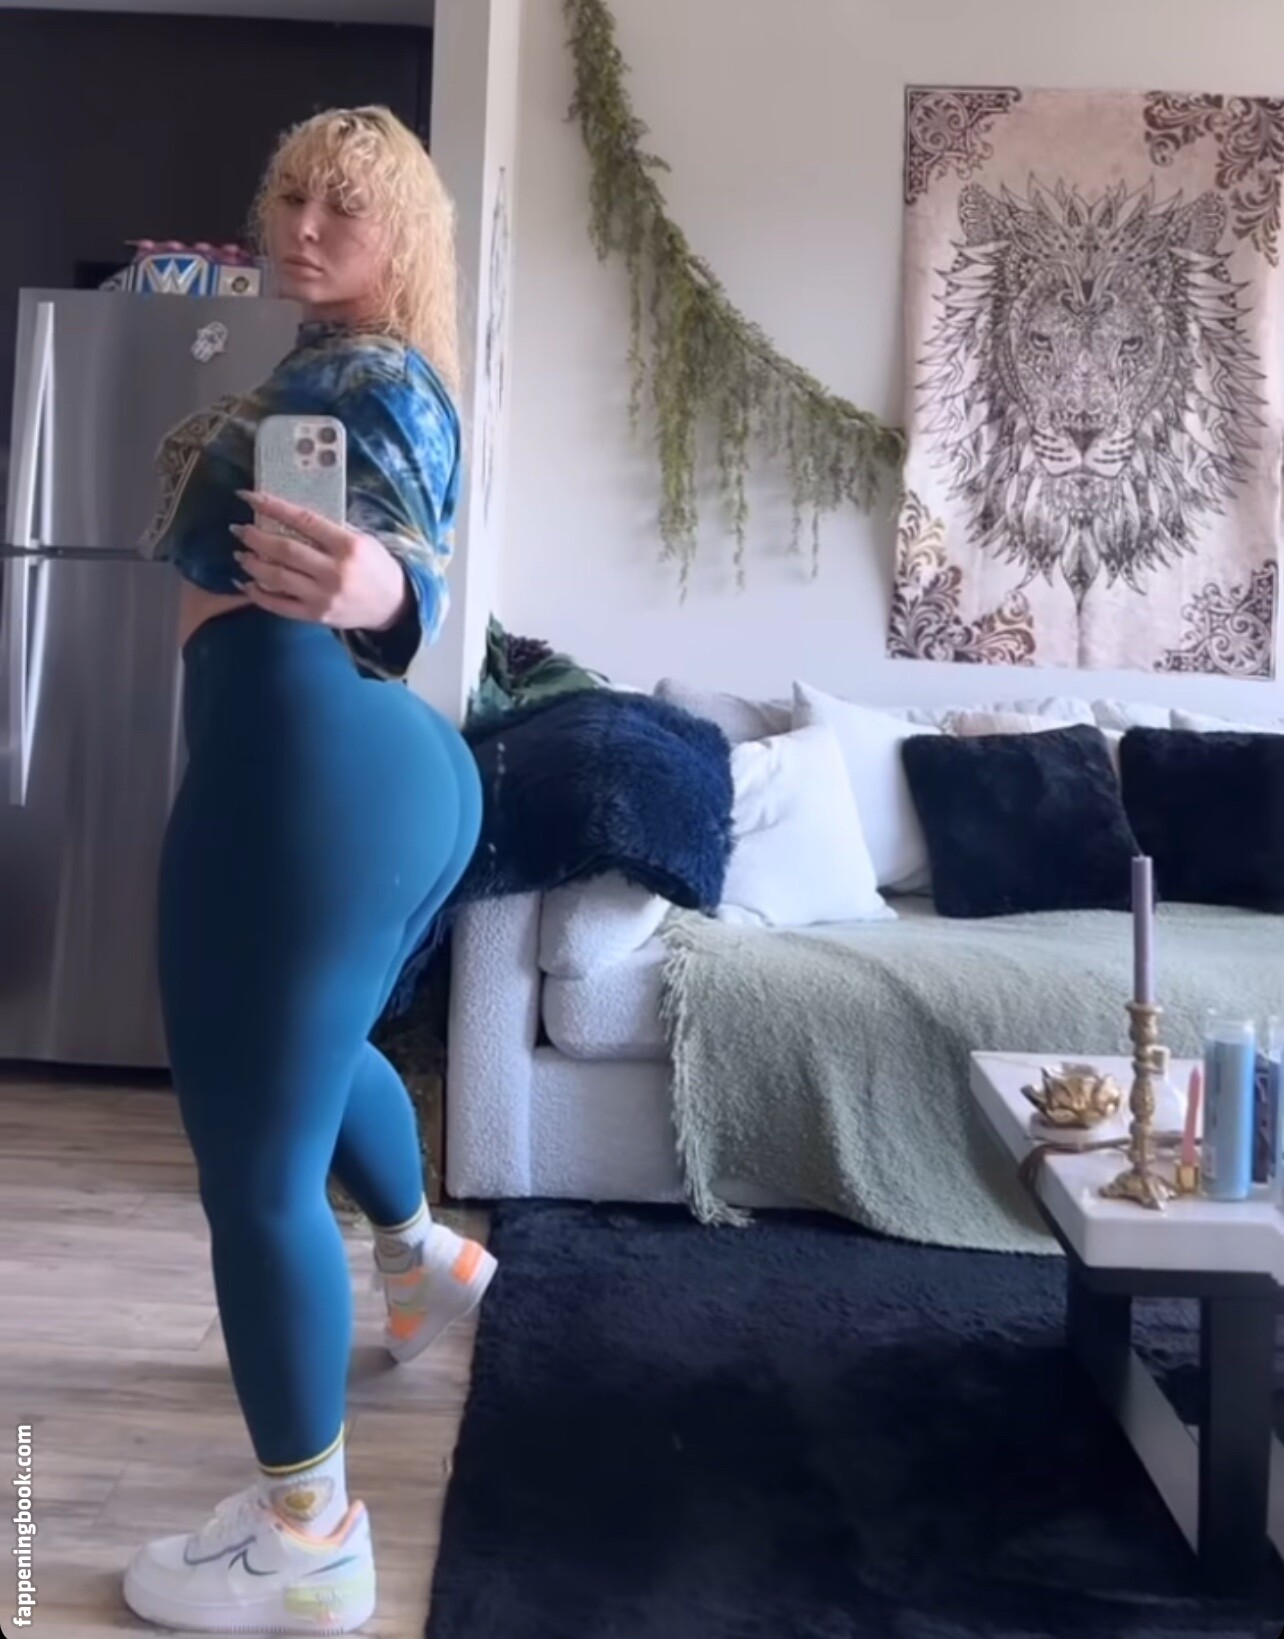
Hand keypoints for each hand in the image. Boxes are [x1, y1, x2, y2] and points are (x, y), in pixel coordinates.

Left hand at [229, 489, 409, 632]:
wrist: (394, 605)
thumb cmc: (376, 567)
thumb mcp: (362, 540)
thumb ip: (330, 529)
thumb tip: (290, 516)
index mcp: (348, 546)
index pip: (303, 521)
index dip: (273, 507)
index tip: (249, 497)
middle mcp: (334, 571)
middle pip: (284, 550)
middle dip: (255, 537)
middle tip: (239, 529)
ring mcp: (324, 596)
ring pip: (277, 578)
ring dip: (252, 564)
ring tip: (241, 554)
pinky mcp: (316, 616)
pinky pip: (280, 606)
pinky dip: (259, 595)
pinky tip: (247, 584)